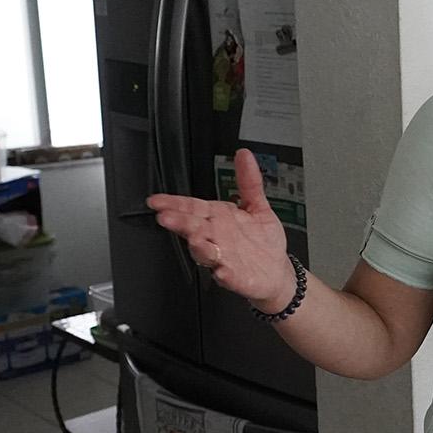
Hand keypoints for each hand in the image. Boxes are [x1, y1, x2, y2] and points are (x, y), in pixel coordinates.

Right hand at [146, 149, 292, 307]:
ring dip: (198, 247)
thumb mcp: (257, 206)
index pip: (192, 208)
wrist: (276, 272)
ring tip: (195, 240)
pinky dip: (224, 273)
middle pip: (194, 228)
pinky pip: (227, 276)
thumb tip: (244, 155)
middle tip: (166, 217)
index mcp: (218, 219)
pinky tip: (223, 271)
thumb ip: (248, 182)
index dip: (174, 203)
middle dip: (180, 222)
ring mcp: (224, 258)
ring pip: (205, 252)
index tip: (157, 200)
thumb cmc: (262, 242)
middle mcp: (217, 238)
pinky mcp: (235, 277)